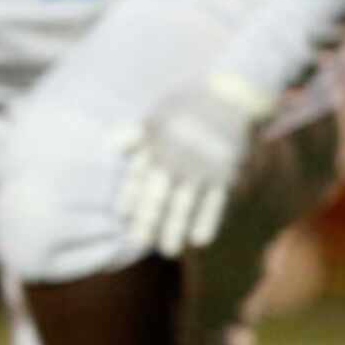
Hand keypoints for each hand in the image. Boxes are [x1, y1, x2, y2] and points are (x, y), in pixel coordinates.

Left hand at [116, 74, 273, 258]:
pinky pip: (215, 203)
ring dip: (175, 229)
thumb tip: (112, 145)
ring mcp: (202, 167)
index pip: (139, 175)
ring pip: (185, 205)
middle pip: (159, 195)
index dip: (130, 197)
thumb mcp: (159, 114)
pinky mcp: (225, 173)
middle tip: (140, 242)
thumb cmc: (190, 106)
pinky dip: (207, 221)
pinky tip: (200, 240)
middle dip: (148, 221)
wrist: (232, 95)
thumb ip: (137, 134)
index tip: (123, 216)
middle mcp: (177, 157)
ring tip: (168, 249)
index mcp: (158, 142)